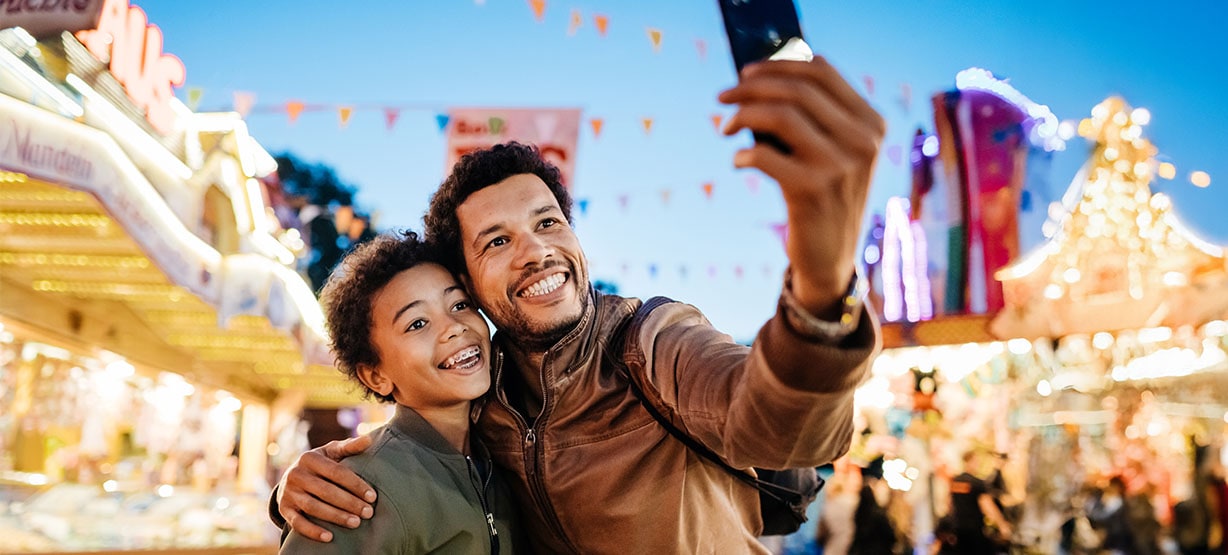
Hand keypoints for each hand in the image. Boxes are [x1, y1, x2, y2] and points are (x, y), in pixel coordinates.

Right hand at [277, 435, 375, 541]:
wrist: (291, 476)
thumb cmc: (321, 463)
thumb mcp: (331, 451)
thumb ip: (349, 447)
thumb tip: (369, 440)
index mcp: (310, 458)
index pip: (337, 472)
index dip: (355, 485)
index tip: (372, 496)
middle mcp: (296, 474)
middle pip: (326, 491)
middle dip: (349, 503)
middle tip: (368, 513)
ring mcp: (288, 492)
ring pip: (313, 507)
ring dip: (336, 517)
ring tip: (355, 523)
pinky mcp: (284, 509)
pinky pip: (297, 523)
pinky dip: (313, 531)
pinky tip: (329, 537)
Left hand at [719, 57, 884, 313]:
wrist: (830, 259)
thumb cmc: (822, 197)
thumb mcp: (832, 153)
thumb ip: (812, 117)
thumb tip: (758, 80)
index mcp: (871, 123)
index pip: (822, 73)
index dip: (778, 64)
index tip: (746, 73)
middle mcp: (862, 141)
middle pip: (797, 90)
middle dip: (751, 87)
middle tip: (724, 97)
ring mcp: (841, 166)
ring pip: (780, 115)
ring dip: (743, 115)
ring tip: (725, 127)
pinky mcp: (813, 191)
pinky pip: (765, 155)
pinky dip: (743, 154)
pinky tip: (738, 161)